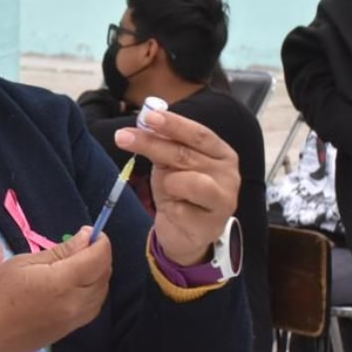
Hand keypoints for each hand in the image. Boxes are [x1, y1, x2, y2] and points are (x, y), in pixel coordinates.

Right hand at [0, 228, 111, 351]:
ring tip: (77, 264)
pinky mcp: (70, 331)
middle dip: (99, 256)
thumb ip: (59, 252)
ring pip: (101, 292)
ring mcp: (74, 320)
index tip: (89, 232)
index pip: (99, 258)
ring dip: (97, 274)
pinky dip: (92, 291)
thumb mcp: (24, 263)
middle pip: (104, 275)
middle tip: (80, 245)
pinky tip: (75, 284)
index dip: (100, 241)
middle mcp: (76, 303)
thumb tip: (85, 238)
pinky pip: (92, 307)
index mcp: (62, 282)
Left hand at [116, 110, 238, 264]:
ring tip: (168, 190)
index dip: (173, 124)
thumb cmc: (181, 193)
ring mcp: (223, 201)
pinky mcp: (212, 225)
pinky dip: (170, 209)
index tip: (148, 116)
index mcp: (222, 154)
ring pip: (186, 182)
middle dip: (151, 144)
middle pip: (185, 154)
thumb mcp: (170, 164)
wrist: (186, 234)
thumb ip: (164, 143)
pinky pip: (180, 210)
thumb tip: (146, 120)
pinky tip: (174, 211)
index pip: (198, 134)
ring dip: (167, 183)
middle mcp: (229, 175)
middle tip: (123, 137)